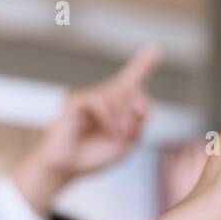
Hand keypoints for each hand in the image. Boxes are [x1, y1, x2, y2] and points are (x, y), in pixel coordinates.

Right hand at [11, 45, 160, 213]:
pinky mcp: (75, 101)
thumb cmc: (92, 158)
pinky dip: (110, 117)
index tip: (155, 49)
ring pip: (117, 93)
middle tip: (132, 129)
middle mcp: (102, 97)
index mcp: (115, 107)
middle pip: (131, 87)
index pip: (130, 81)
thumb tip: (140, 107)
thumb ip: (139, 126)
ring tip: (119, 135)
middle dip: (139, 105)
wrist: (65, 169)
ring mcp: (88, 97)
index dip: (143, 64)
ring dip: (124, 117)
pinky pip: (99, 101)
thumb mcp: (126, 146)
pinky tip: (111, 131)